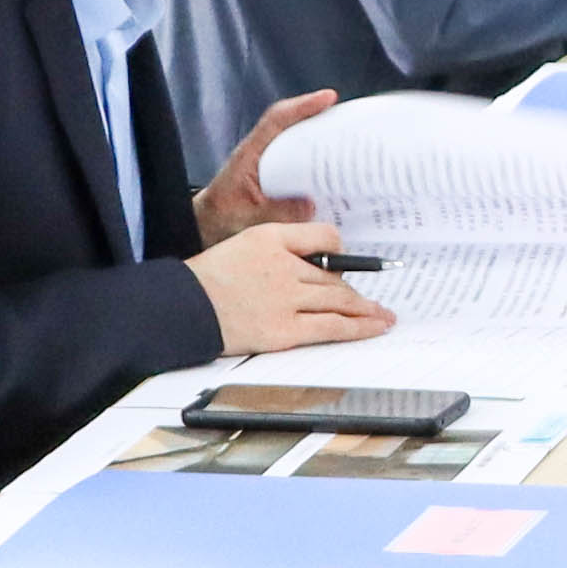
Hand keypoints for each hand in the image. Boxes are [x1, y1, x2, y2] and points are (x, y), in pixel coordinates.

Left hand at [194, 88, 335, 242]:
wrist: (208, 225)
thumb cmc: (221, 218)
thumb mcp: (248, 218)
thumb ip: (277, 212)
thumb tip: (310, 204)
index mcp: (249, 154)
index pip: (276, 120)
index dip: (302, 106)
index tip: (328, 97)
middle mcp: (260, 152)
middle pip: (293, 124)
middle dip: (321, 117)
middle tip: (351, 118)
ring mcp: (268, 162)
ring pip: (298, 141)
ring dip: (322, 138)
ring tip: (350, 141)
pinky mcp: (276, 175)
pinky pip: (300, 161)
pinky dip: (318, 161)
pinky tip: (335, 172)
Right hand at [197, 221, 396, 353]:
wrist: (183, 308)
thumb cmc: (210, 279)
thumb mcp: (244, 244)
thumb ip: (280, 245)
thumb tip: (317, 257)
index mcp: (272, 238)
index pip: (323, 236)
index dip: (340, 249)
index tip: (353, 261)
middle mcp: (283, 266)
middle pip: (335, 275)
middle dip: (358, 288)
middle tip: (377, 298)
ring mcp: (286, 300)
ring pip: (339, 301)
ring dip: (366, 309)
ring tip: (383, 316)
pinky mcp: (284, 331)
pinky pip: (330, 327)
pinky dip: (357, 328)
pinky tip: (372, 327)